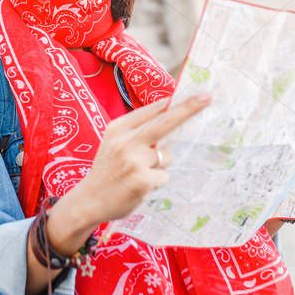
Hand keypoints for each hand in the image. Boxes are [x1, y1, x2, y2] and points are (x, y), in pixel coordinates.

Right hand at [73, 93, 210, 224]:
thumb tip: (168, 113)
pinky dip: (156, 181)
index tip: (198, 94)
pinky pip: (164, 176)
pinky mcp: (141, 180)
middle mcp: (126, 140)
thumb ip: (137, 129)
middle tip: (207, 97)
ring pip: (166, 156)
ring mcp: (133, 160)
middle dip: (187, 109)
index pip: (153, 110)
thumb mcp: (114, 142)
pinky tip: (139, 186)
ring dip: (159, 166)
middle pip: (164, 122)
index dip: (175, 102)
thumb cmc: (107, 170)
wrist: (88, 200)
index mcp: (119, 127)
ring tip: (138, 174)